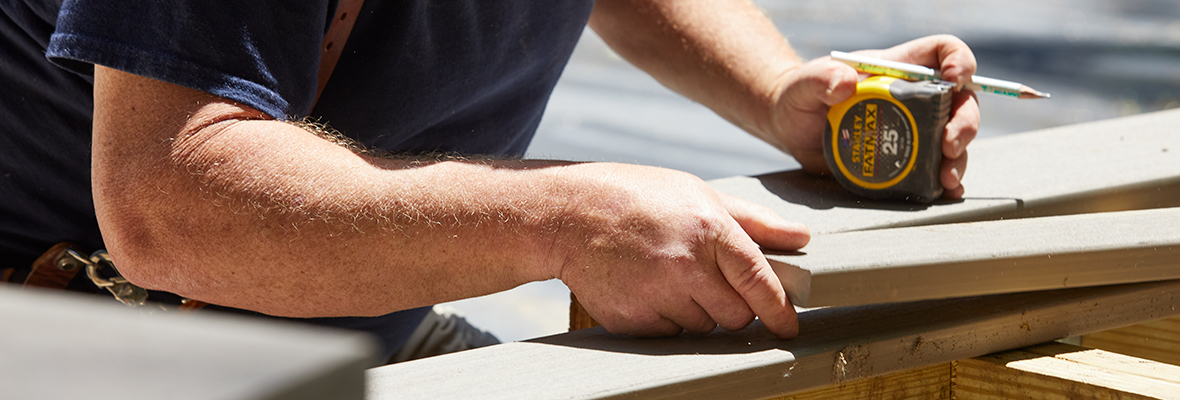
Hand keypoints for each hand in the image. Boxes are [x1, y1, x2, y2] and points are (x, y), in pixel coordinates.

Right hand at [551, 163, 809, 337]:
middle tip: (708, 281)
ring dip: (697, 311)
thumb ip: (753, 220)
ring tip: (668, 275)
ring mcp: (657, 296)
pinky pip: (671, 336)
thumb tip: (802, 236)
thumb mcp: (697, 193)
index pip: (759, 281)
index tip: (789, 327)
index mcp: (708, 228)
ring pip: (704, 328)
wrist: (567, 215)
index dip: (780, 309)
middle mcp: (686, 266)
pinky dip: (667, 319)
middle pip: (737, 315)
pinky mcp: (633, 320)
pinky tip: (647, 287)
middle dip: (733, 307)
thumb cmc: (636, 198)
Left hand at [763, 35, 980, 198]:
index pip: (943, 51)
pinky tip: (944, 191)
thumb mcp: (805, 84)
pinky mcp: (905, 159)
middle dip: (965, 122)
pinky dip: (945, 181)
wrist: (791, 128)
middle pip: (961, 100)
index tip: (955, 78)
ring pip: (954, 138)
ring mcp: (914, 129)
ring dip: (959, 158)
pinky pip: (935, 168)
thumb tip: (846, 83)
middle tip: (949, 145)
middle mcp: (915, 97)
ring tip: (947, 177)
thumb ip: (821, 78)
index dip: (959, 60)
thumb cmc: (800, 96)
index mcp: (899, 69)